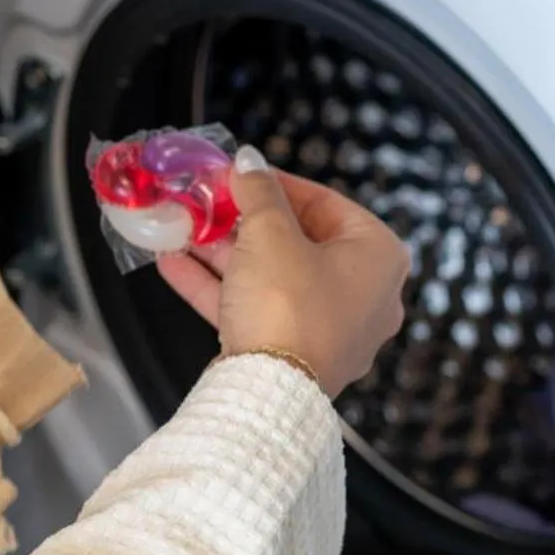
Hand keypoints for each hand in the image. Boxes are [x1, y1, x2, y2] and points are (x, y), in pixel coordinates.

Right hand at [156, 147, 409, 397]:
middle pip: (297, 242)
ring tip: (184, 229)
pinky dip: (220, 288)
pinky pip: (257, 310)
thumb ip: (258, 192)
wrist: (269, 392)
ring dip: (224, 253)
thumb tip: (250, 163)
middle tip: (210, 202)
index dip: (277, 183)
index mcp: (379, 256)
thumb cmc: (287, 306)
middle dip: (244, 221)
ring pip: (271, 278)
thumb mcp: (269, 233)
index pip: (326, 203)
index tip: (241, 173)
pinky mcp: (293, 354)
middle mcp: (365, 295)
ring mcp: (329, 329)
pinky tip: (175, 264)